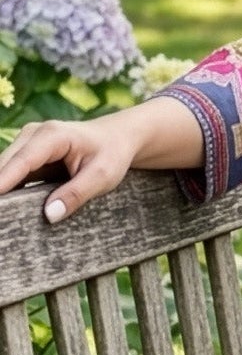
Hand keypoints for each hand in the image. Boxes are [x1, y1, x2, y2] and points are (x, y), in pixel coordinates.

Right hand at [0, 112, 157, 222]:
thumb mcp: (103, 176)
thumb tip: (49, 215)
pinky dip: (7, 189)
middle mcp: (33, 135)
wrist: (117, 137)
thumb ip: (76, 194)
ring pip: (4, 169)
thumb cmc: (112, 154)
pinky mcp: (26, 154)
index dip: (3, 181)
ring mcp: (26, 143)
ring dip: (2, 191)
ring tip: (5, 215)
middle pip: (4, 165)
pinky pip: (11, 174)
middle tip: (2, 220)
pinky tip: (8, 209)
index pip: (21, 162)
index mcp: (52, 136)